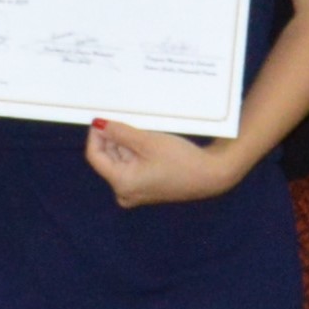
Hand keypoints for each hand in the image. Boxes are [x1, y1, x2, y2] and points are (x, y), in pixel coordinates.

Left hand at [84, 122, 229, 207]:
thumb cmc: (181, 160)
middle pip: (109, 158)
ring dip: (127, 142)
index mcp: (121, 183)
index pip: (95, 156)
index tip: (103, 116)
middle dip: (115, 138)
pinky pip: (133, 165)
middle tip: (125, 117)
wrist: (213, 175)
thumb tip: (98, 123)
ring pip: (122, 160)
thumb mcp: (147, 141)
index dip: (96, 134)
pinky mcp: (147, 186)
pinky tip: (148, 138)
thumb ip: (119, 132)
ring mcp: (136, 190)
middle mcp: (125, 192)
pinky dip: (137, 151)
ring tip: (142, 127)